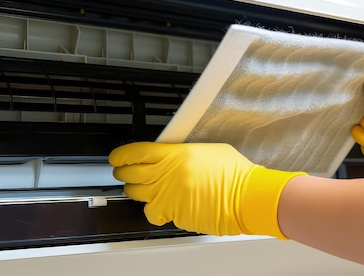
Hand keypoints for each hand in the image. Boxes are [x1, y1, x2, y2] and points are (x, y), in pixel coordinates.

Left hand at [109, 142, 305, 237]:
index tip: (118, 157)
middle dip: (124, 173)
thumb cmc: (234, 174)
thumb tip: (172, 154)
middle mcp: (167, 173)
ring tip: (140, 188)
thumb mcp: (209, 150)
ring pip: (136, 193)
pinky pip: (150, 212)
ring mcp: (168, 195)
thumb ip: (184, 152)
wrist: (245, 196)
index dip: (122, 155)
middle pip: (131, 172)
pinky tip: (158, 205)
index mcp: (176, 153)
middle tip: (125, 172)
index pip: (136, 152)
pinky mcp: (172, 213)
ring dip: (134, 190)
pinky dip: (151, 210)